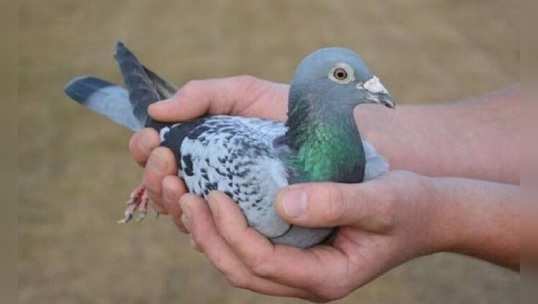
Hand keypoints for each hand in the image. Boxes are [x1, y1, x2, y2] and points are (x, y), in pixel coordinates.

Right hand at [128, 76, 288, 225]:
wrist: (331, 129)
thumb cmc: (285, 111)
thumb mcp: (243, 95)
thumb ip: (202, 96)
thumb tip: (155, 111)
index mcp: (200, 152)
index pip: (159, 159)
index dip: (145, 151)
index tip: (150, 141)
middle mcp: (208, 183)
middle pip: (164, 193)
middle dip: (155, 178)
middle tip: (165, 159)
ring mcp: (227, 209)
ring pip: (184, 219)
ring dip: (171, 203)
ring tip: (179, 183)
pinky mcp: (250, 230)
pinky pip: (217, 240)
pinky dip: (203, 228)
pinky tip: (205, 209)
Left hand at [179, 171, 442, 300]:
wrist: (428, 213)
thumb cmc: (410, 207)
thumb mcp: (382, 200)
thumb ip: (338, 202)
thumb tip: (283, 203)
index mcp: (325, 276)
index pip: (262, 264)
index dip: (231, 232)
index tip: (213, 193)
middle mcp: (304, 278)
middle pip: (240, 270)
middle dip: (207, 235)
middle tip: (184, 196)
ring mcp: (297, 265)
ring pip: (238, 261)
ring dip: (207, 232)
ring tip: (184, 195)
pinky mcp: (293, 247)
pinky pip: (248, 244)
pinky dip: (224, 225)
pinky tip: (211, 196)